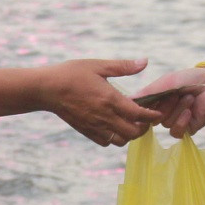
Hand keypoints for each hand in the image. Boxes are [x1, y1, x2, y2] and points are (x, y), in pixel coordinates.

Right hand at [43, 59, 160, 146]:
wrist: (46, 89)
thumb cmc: (71, 74)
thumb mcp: (98, 65)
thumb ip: (123, 66)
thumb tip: (144, 62)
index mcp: (110, 99)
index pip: (138, 114)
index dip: (152, 115)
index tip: (158, 112)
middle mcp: (104, 116)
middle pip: (133, 132)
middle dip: (143, 128)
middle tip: (145, 119)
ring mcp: (95, 126)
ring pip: (120, 141)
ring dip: (129, 135)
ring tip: (130, 124)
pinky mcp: (86, 131)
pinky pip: (106, 142)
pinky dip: (114, 138)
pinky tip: (114, 127)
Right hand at [138, 67, 204, 138]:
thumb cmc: (189, 79)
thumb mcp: (167, 82)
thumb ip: (149, 92)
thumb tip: (128, 98)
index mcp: (154, 100)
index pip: (140, 109)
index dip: (144, 107)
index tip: (151, 99)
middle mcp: (161, 111)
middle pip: (152, 117)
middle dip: (165, 105)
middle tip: (176, 94)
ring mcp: (173, 120)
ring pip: (165, 123)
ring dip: (178, 110)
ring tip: (189, 98)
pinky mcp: (185, 129)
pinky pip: (175, 132)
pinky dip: (182, 122)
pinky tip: (189, 112)